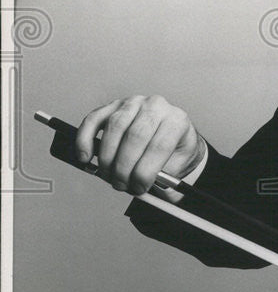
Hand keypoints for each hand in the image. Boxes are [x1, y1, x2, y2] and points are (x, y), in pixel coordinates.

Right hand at [75, 95, 204, 194]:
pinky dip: (85, 139)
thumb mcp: (178, 164)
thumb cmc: (174, 149)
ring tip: (109, 176)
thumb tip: (139, 184)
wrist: (172, 134)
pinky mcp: (113, 106)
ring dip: (107, 157)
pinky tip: (85, 156)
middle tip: (121, 184)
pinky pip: (94, 119)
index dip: (145, 171)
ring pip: (114, 127)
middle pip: (135, 136)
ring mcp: (133, 103)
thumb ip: (162, 175)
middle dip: (124, 167)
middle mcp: (155, 106)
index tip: (139, 187)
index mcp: (176, 120)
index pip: (159, 146)